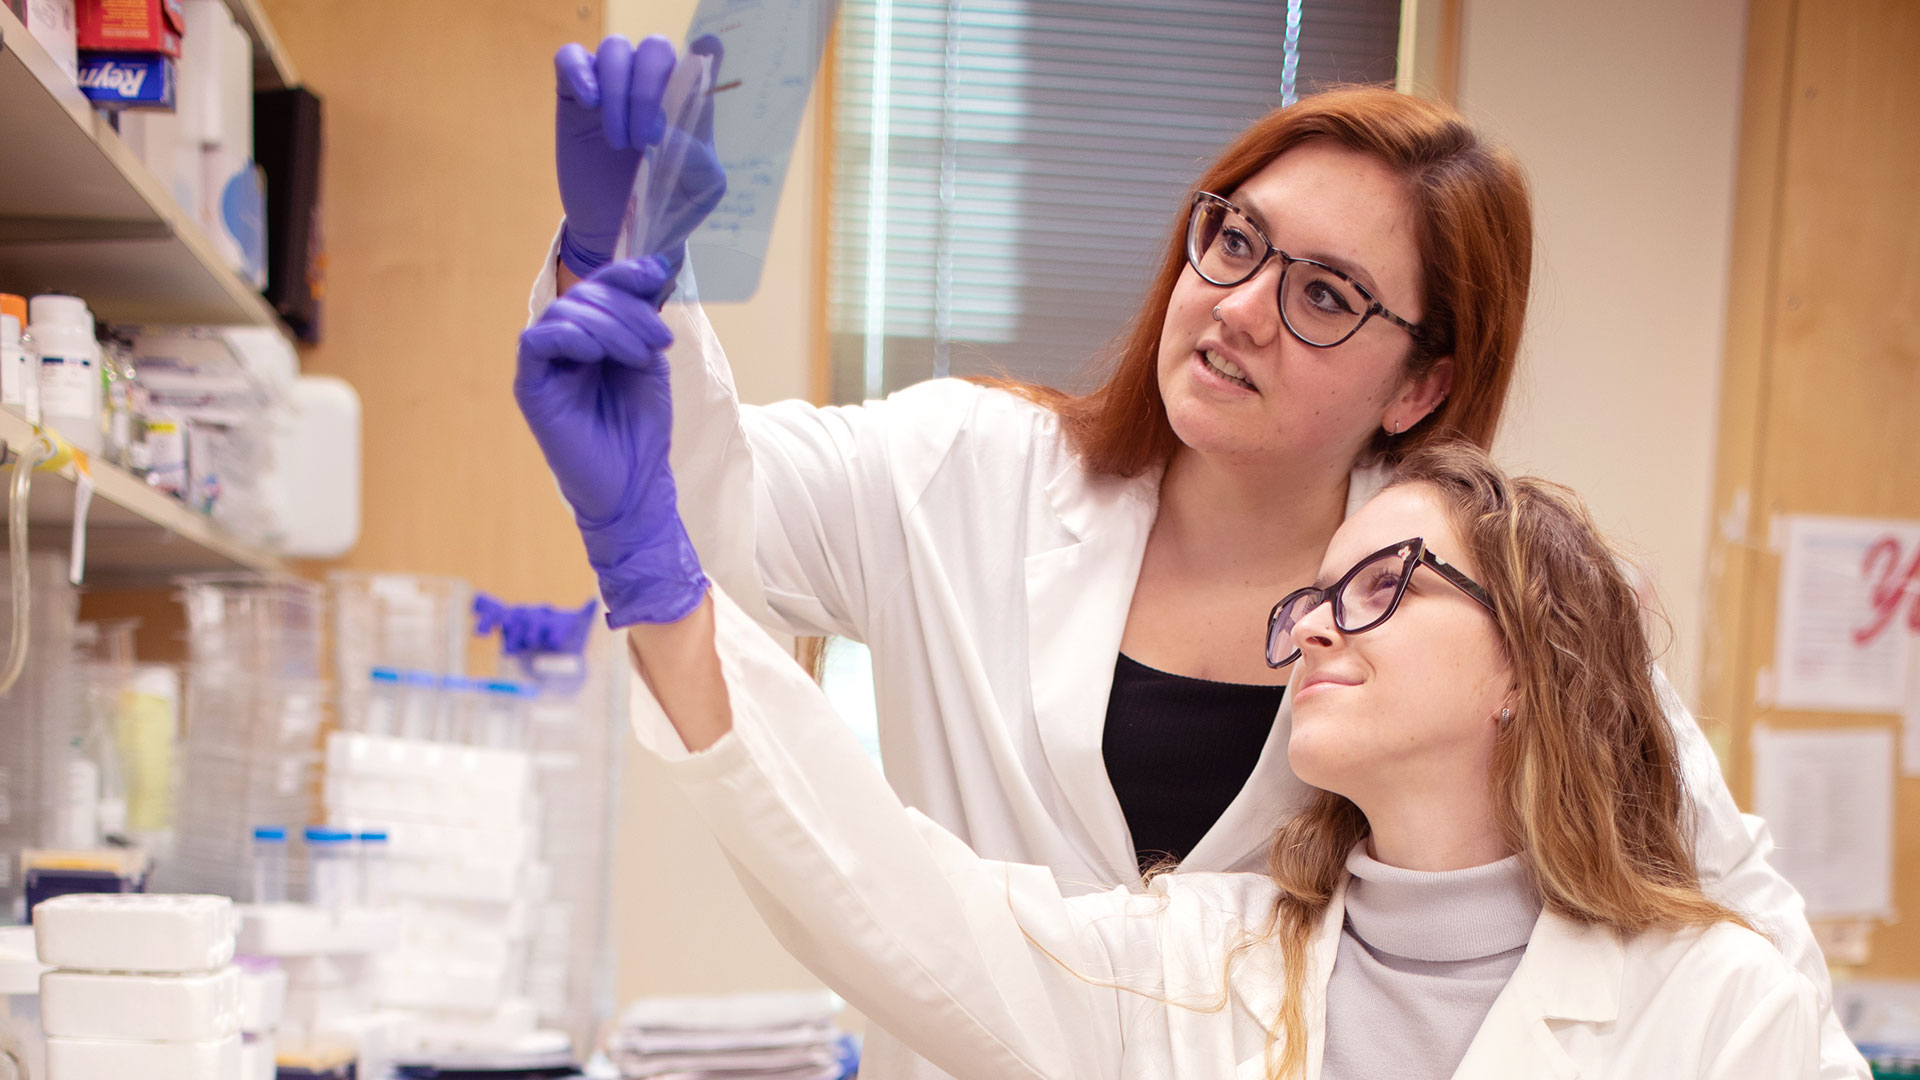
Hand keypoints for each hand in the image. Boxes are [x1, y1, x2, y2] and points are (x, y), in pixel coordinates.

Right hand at [515, 256, 707, 625]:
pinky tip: (598, 354)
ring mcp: (544, 365)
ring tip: (641, 356)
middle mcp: (562, 345)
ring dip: (610, 325)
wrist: (635, 483)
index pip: (597, 287)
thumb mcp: (649, 361)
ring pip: (564, 314)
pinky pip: (536, 341)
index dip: (624, 273)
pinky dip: (569, 336)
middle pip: (583, 295)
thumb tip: (653, 266)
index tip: (658, 271)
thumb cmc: (640, 428)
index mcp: (589, 335)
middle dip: (626, 308)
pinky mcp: (531, 387)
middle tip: (659, 339)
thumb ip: (644, 317)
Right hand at [552, 34, 727, 278]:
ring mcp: (612, 84)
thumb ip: (699, 161)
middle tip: (645, 141)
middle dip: (649, 92)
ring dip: (618, 92)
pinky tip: (589, 103)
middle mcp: (651, 82)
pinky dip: (579, 72)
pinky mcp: (574, 94)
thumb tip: (675, 132)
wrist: (615, 230)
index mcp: (689, 99)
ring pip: (615, 50)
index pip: (704, 53)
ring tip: (618, 141)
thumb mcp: (696, 192)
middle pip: (654, 49)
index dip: (706, 48)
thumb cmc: (663, 203)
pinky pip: (570, 57)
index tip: (704, 55)